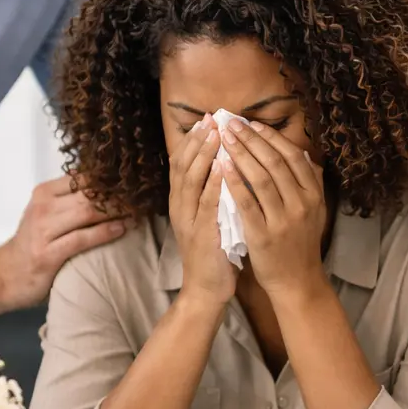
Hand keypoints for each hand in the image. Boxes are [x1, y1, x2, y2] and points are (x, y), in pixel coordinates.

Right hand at [0, 177, 130, 308]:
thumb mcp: (45, 214)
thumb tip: (104, 185)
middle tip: (143, 195)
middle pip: (89, 192)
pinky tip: (123, 228)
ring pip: (88, 211)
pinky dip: (106, 231)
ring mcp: (44, 230)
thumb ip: (68, 199)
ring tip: (139, 210)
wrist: (4, 276)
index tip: (134, 180)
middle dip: (119, 193)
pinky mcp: (48, 254)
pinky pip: (83, 238)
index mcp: (44, 192)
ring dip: (117, 210)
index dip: (110, 177)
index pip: (83, 176)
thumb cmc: (31, 245)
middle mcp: (43, 207)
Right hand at [168, 114, 237, 306]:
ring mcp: (188, 221)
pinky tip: (222, 166)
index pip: (182, 163)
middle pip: (182, 165)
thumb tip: (227, 164)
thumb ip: (214, 193)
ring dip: (203, 155)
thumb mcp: (211, 217)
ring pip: (190, 180)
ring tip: (215, 134)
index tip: (207, 119)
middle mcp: (180, 207)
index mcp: (182, 202)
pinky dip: (212, 183)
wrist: (206, 289)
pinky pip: (206, 204)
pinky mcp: (201, 234)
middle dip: (197, 140)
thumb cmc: (215, 251)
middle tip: (211, 119)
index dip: (193, 140)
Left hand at [217, 118, 328, 299]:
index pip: (293, 156)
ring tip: (224, 138)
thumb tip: (304, 153)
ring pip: (261, 178)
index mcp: (314, 195)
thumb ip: (311, 182)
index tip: (253, 124)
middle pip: (275, 162)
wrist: (297, 281)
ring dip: (241, 153)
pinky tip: (222, 166)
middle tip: (232, 123)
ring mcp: (283, 220)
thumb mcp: (315, 211)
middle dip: (252, 139)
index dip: (272, 138)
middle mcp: (302, 204)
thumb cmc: (300, 243)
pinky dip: (234, 181)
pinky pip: (246, 202)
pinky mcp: (264, 234)